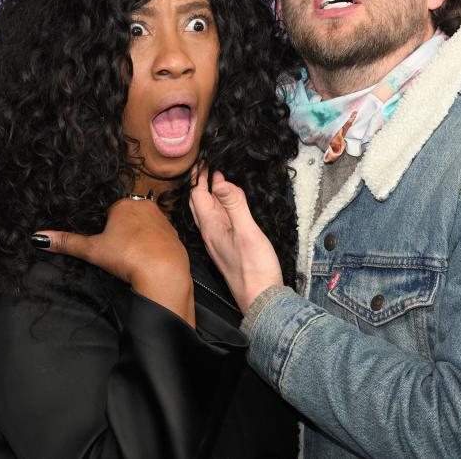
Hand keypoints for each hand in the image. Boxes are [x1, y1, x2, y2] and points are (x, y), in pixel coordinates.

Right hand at [33, 198, 194, 326]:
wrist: (164, 270)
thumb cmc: (127, 256)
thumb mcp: (92, 250)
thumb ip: (67, 242)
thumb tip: (39, 237)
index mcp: (124, 204)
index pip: (109, 212)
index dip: (105, 230)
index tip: (106, 245)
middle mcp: (146, 206)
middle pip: (127, 218)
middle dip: (121, 233)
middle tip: (118, 252)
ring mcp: (163, 220)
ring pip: (144, 227)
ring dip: (137, 239)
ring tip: (133, 256)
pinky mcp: (174, 235)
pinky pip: (158, 238)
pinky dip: (152, 247)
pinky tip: (147, 259)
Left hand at [189, 167, 282, 312]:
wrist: (262, 300)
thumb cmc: (255, 269)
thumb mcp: (246, 231)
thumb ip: (233, 205)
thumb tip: (219, 181)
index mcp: (211, 228)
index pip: (198, 195)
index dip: (200, 176)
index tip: (205, 160)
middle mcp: (210, 235)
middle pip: (198, 203)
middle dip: (201, 183)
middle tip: (207, 167)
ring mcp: (218, 243)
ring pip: (207, 213)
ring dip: (209, 195)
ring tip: (216, 181)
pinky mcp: (227, 249)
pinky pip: (218, 222)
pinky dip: (220, 208)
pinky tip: (229, 208)